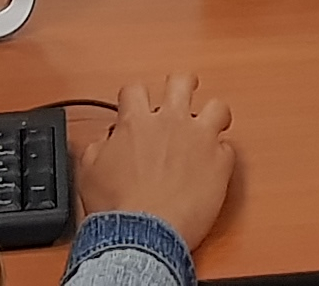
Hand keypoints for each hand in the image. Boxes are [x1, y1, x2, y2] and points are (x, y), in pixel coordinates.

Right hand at [74, 75, 236, 249]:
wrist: (142, 235)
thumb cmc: (117, 210)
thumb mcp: (89, 171)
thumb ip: (98, 147)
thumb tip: (105, 142)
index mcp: (136, 122)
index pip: (135, 89)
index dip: (135, 96)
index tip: (138, 105)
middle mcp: (170, 123)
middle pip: (181, 82)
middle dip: (183, 84)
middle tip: (185, 92)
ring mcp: (199, 140)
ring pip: (217, 107)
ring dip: (213, 115)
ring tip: (211, 124)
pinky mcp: (220, 163)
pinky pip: (228, 149)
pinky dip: (221, 156)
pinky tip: (214, 167)